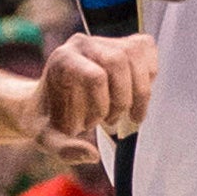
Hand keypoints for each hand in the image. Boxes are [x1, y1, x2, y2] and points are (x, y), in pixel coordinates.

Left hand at [24, 33, 155, 161]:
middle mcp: (82, 44)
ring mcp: (103, 40)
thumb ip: (64, 150)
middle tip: (112, 121)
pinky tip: (136, 93)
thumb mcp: (47, 138)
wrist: (50, 102)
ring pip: (136, 54)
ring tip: (129, 113)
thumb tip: (91, 155)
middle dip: (123, 98)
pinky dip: (148, 74)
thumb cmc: (50, 119)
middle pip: (119, 61)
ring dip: (139, 90)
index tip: (94, 124)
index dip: (102, 105)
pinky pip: (145, 48)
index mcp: (62, 60)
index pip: (95, 75)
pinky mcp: (120, 42)